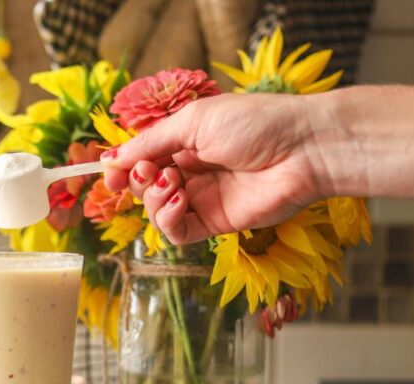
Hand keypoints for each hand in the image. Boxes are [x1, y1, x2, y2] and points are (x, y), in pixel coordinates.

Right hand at [101, 93, 329, 244]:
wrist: (304, 149)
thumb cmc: (256, 123)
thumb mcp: (195, 121)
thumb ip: (151, 141)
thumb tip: (113, 158)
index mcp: (186, 141)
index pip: (142, 160)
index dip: (123, 168)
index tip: (109, 172)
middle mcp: (192, 171)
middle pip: (144, 187)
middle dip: (137, 181)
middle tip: (150, 171)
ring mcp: (203, 198)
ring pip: (156, 211)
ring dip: (152, 199)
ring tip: (170, 183)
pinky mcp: (215, 223)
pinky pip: (177, 233)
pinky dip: (166, 221)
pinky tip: (178, 201)